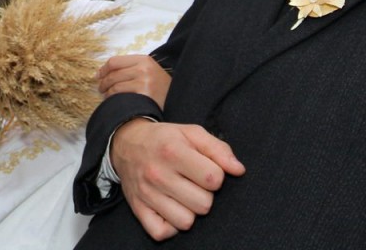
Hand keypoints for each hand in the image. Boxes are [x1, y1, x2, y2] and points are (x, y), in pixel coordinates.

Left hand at [97, 55, 171, 108]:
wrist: (179, 99)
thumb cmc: (160, 86)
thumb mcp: (149, 70)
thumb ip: (130, 68)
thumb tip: (102, 73)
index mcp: (144, 59)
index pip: (114, 61)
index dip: (103, 70)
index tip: (98, 76)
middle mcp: (143, 69)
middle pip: (113, 74)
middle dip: (103, 83)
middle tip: (100, 89)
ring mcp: (144, 82)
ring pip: (115, 87)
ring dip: (107, 94)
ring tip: (107, 97)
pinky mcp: (144, 96)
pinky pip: (120, 97)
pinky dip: (113, 100)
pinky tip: (113, 103)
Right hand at [111, 120, 243, 240]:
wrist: (127, 143)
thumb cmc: (165, 139)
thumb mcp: (192, 133)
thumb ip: (219, 149)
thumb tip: (239, 170)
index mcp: (173, 151)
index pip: (214, 178)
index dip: (217, 175)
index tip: (207, 169)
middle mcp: (158, 174)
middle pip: (203, 204)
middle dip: (205, 194)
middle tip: (194, 182)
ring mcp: (147, 194)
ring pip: (186, 222)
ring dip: (190, 211)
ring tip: (183, 195)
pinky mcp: (138, 210)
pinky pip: (162, 232)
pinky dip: (171, 225)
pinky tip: (171, 208)